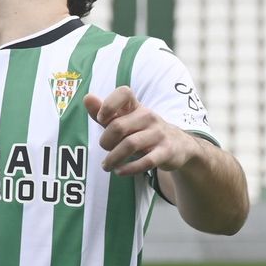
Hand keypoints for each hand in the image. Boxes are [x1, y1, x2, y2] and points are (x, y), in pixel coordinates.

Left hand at [84, 85, 200, 176]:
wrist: (178, 146)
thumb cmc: (142, 131)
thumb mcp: (123, 120)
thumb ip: (103, 112)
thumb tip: (86, 97)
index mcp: (136, 106)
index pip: (124, 93)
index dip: (108, 105)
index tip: (101, 119)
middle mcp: (148, 116)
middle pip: (118, 126)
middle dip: (106, 141)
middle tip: (105, 148)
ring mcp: (158, 133)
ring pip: (130, 144)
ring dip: (113, 158)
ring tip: (106, 166)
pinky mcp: (166, 151)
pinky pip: (146, 161)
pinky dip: (129, 168)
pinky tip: (119, 171)